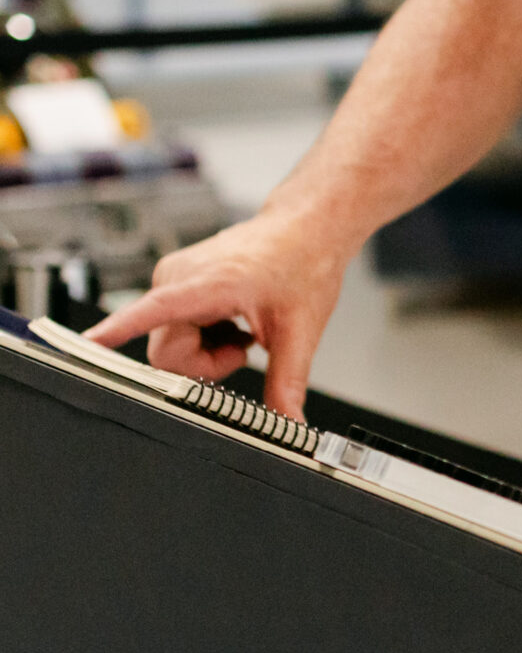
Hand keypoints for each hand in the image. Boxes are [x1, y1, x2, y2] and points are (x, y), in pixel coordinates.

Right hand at [86, 209, 352, 420]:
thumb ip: (288, 380)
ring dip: (206, 351)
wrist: (307, 228)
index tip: (82, 349)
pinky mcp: (175, 282)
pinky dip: (204, 336)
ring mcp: (173, 278)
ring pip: (169, 344)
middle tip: (244, 348)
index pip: (148, 314)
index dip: (114, 334)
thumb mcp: (301, 329)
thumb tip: (289, 424)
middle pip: (165, 353)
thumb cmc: (305, 263)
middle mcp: (176, 277)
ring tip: (242, 330)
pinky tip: (233, 322)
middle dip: (204, 364)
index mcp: (205, 284)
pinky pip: (175, 328)